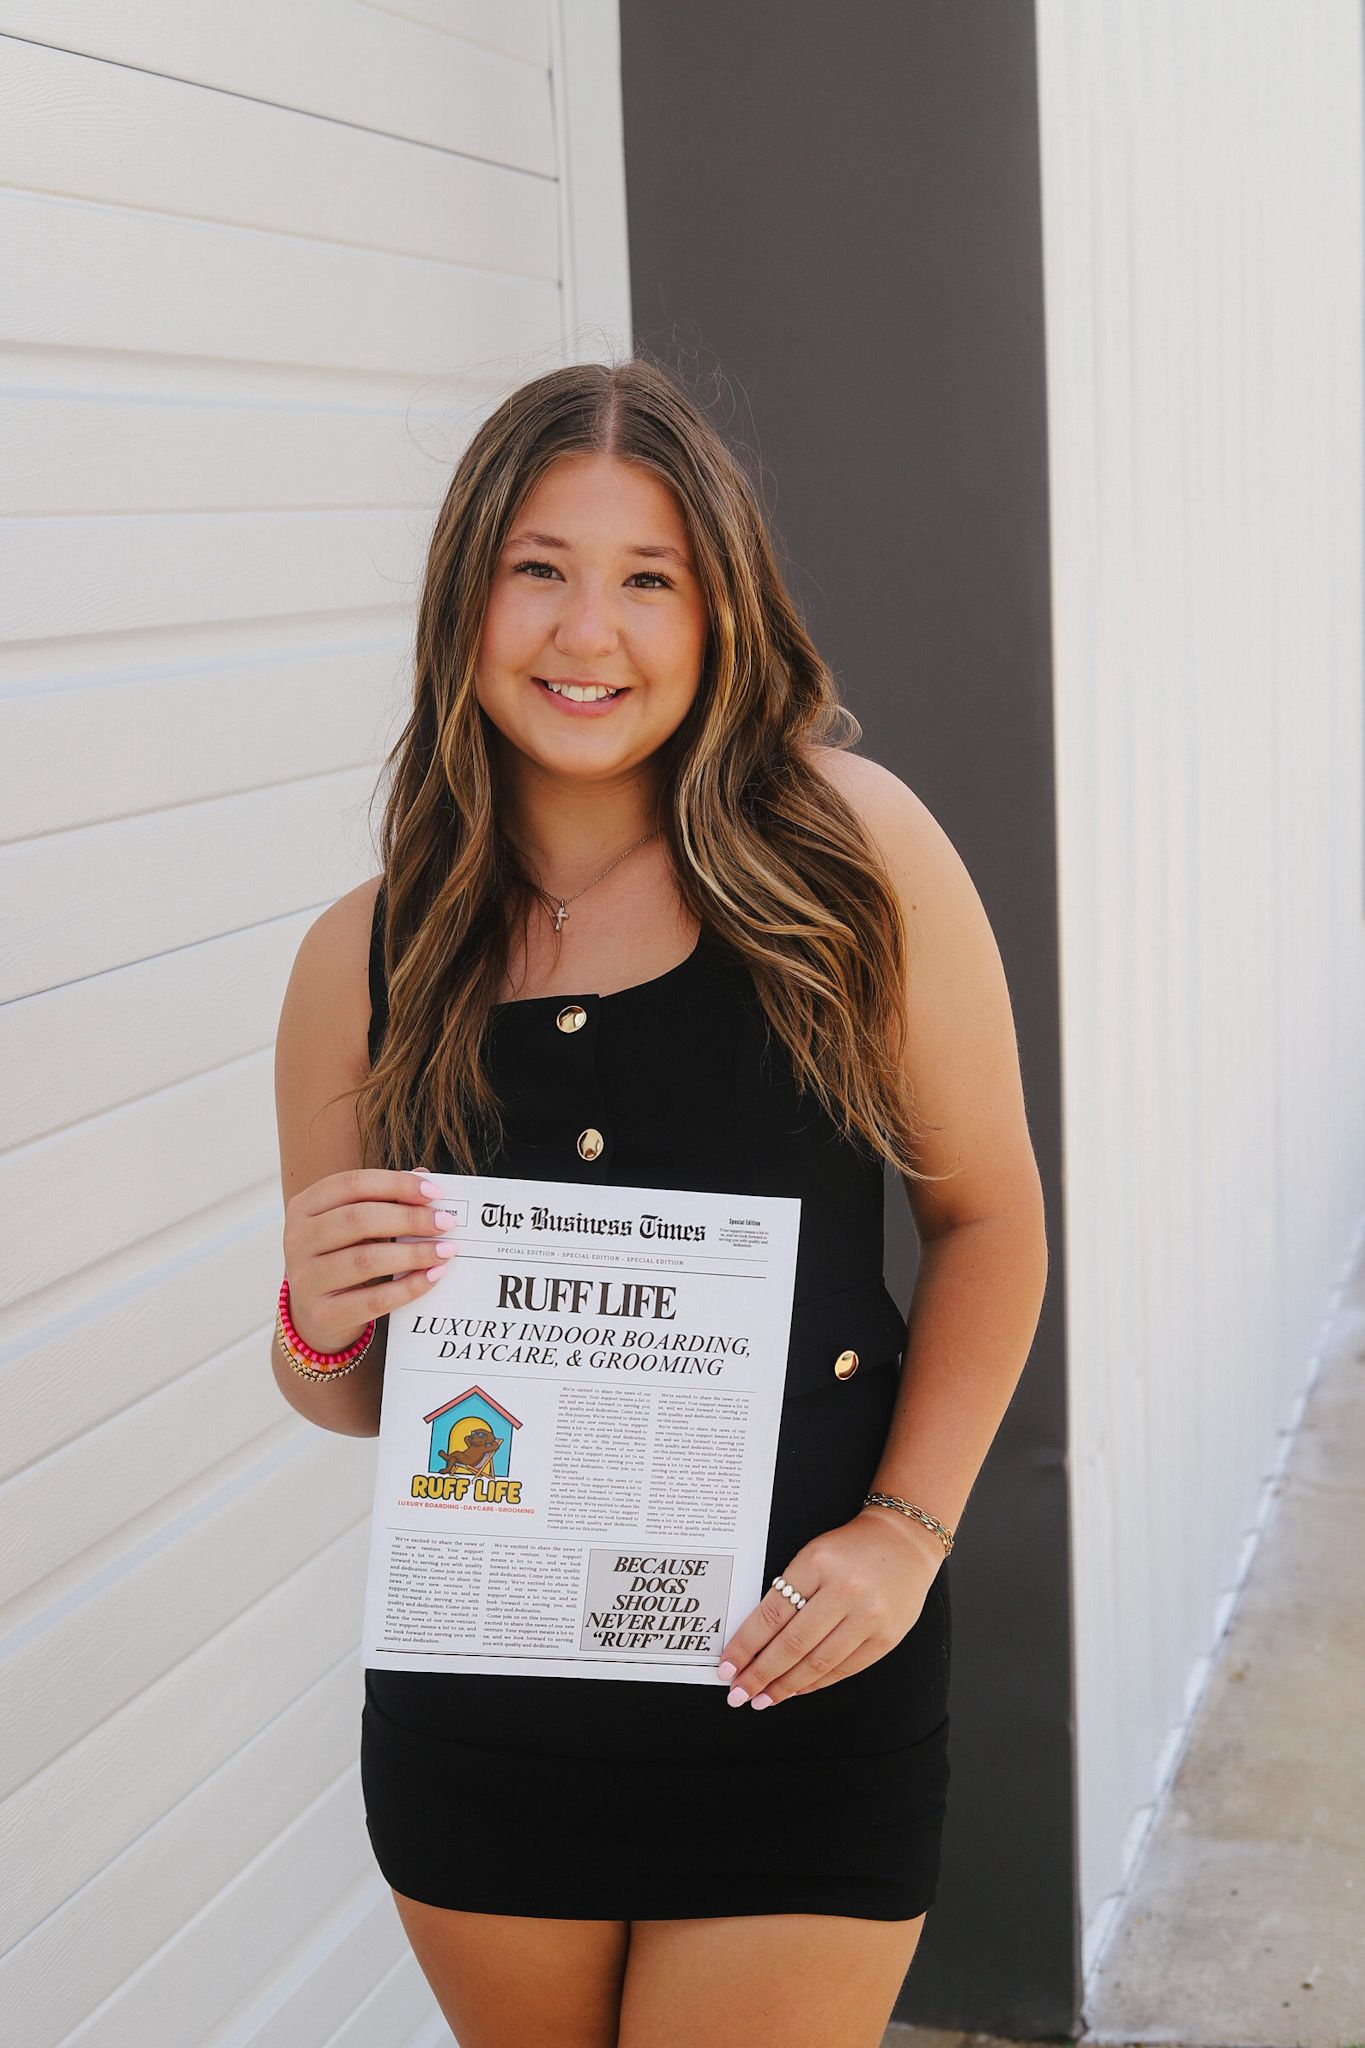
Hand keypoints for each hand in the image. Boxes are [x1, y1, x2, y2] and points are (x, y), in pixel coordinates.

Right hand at [281, 1166, 458, 1353]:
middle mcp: (297, 1239)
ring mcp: (305, 1278)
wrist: (317, 1313)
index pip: (352, 1184)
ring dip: (413, 1253)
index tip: (435, 1194)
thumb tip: (425, 1178)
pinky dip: (409, 1287)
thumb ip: (385, 1199)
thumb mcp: (355, 1224)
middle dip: (409, 1218)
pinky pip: (374, 1299)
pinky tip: (433, 1276)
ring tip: (445, 1250)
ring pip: (365, 1260)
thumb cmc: (342, 1256)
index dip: (396, 1184)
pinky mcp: (323, 1313)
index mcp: (304, 1206)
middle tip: (446, 1223)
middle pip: (358, 1219)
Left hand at [716, 1507, 942, 1708]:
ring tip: (763, 1698)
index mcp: (818, 1563)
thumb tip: (755, 1641)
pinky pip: (844, 1670)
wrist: (905, 1541)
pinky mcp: (887, 1637)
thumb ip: (789, 1592)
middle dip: (760, 1675)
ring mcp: (869, 1616)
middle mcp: (845, 1590)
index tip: (727, 1666)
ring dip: (785, 1687)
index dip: (746, 1645)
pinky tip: (796, 1689)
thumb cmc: (852, 1549)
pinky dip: (816, 1683)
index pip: (772, 1613)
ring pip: (817, 1663)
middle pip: (792, 1644)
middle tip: (738, 1693)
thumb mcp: (813, 1555)